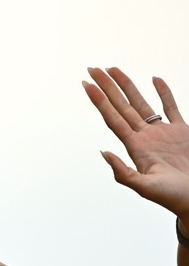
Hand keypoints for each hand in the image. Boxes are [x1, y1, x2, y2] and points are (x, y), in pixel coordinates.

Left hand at [84, 67, 188, 220]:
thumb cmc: (173, 198)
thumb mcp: (145, 187)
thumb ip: (124, 172)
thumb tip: (104, 153)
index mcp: (135, 147)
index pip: (112, 118)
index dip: (99, 100)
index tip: (85, 84)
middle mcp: (145, 137)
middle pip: (121, 106)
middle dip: (107, 87)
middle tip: (92, 68)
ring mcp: (163, 133)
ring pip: (141, 103)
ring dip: (127, 86)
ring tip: (113, 69)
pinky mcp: (182, 132)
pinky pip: (171, 107)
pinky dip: (164, 93)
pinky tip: (154, 79)